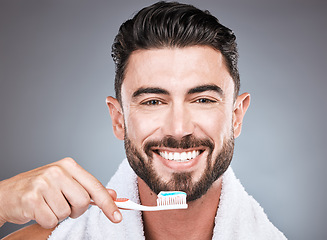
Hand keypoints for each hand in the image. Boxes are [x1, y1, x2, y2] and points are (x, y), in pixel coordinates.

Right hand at [0, 157, 121, 228]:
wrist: (7, 194)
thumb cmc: (40, 188)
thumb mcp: (66, 182)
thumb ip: (89, 188)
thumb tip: (112, 194)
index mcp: (68, 165)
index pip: (95, 186)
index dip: (107, 203)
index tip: (117, 216)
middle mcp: (57, 171)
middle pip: (83, 201)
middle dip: (76, 210)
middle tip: (64, 205)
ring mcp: (43, 184)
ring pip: (67, 213)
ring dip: (59, 215)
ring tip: (48, 205)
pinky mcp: (32, 199)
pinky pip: (51, 220)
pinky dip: (47, 221)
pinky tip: (39, 211)